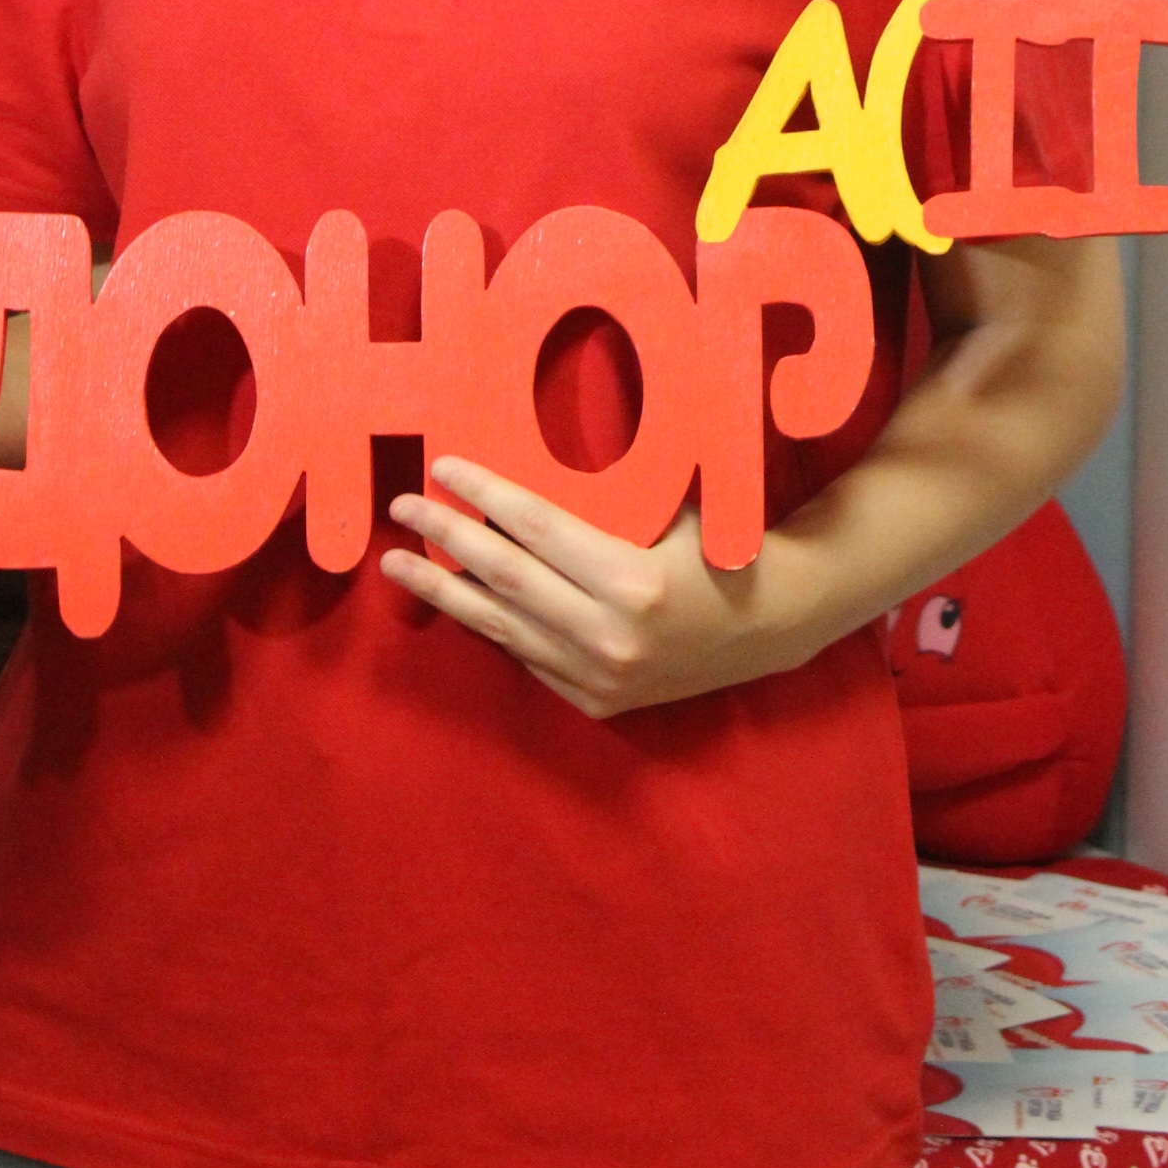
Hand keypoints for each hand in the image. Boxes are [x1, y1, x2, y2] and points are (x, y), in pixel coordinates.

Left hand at [381, 460, 794, 719]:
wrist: (771, 625)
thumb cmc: (718, 548)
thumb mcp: (663, 513)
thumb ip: (597, 509)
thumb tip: (518, 483)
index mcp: (630, 580)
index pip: (534, 528)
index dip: (483, 494)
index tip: (442, 466)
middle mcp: (609, 635)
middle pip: (504, 577)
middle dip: (445, 536)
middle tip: (401, 506)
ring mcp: (600, 676)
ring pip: (502, 626)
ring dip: (444, 590)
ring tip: (397, 566)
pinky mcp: (597, 701)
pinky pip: (528, 657)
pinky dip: (490, 625)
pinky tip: (458, 600)